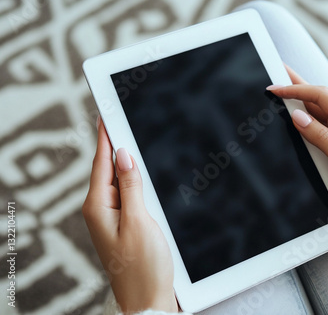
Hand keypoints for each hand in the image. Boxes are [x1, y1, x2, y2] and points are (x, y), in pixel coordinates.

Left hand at [82, 118, 176, 313]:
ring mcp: (113, 217)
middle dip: (116, 143)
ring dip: (127, 162)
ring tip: (133, 138)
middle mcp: (101, 210)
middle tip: (121, 116)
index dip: (105, 135)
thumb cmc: (143, 267)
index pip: (101, 161)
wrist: (148, 298)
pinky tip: (142, 172)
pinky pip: (127, 194)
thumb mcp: (139, 221)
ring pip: (120, 180)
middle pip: (109, 167)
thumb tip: (125, 156)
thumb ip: (131, 187)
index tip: (106, 112)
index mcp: (98, 207)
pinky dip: (134, 180)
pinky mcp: (125, 224)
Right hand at [268, 66, 327, 228]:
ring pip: (319, 113)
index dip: (296, 89)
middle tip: (278, 74)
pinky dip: (307, 121)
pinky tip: (296, 119)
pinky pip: (323, 127)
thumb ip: (320, 136)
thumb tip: (298, 116)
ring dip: (300, 103)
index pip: (321, 96)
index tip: (275, 88)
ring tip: (282, 92)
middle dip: (297, 87)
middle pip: (319, 100)